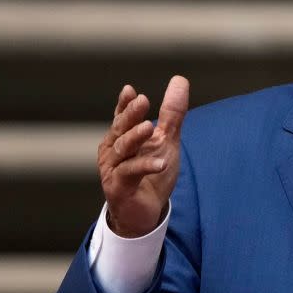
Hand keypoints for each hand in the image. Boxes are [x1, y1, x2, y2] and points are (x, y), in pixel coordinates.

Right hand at [97, 76, 189, 237]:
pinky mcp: (119, 188)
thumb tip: (180, 80)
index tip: (131, 91)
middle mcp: (113, 151)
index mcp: (122, 137)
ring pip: (122, 149)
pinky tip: (160, 163)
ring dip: (135, 138)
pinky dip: (145, 166)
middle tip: (142, 101)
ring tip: (149, 128)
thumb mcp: (166, 140)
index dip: (124, 104)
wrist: (145, 213)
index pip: (122, 116)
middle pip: (120, 129)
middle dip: (130, 114)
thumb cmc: (152, 174)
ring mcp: (113, 169)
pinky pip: (130, 173)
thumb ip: (171, 113)